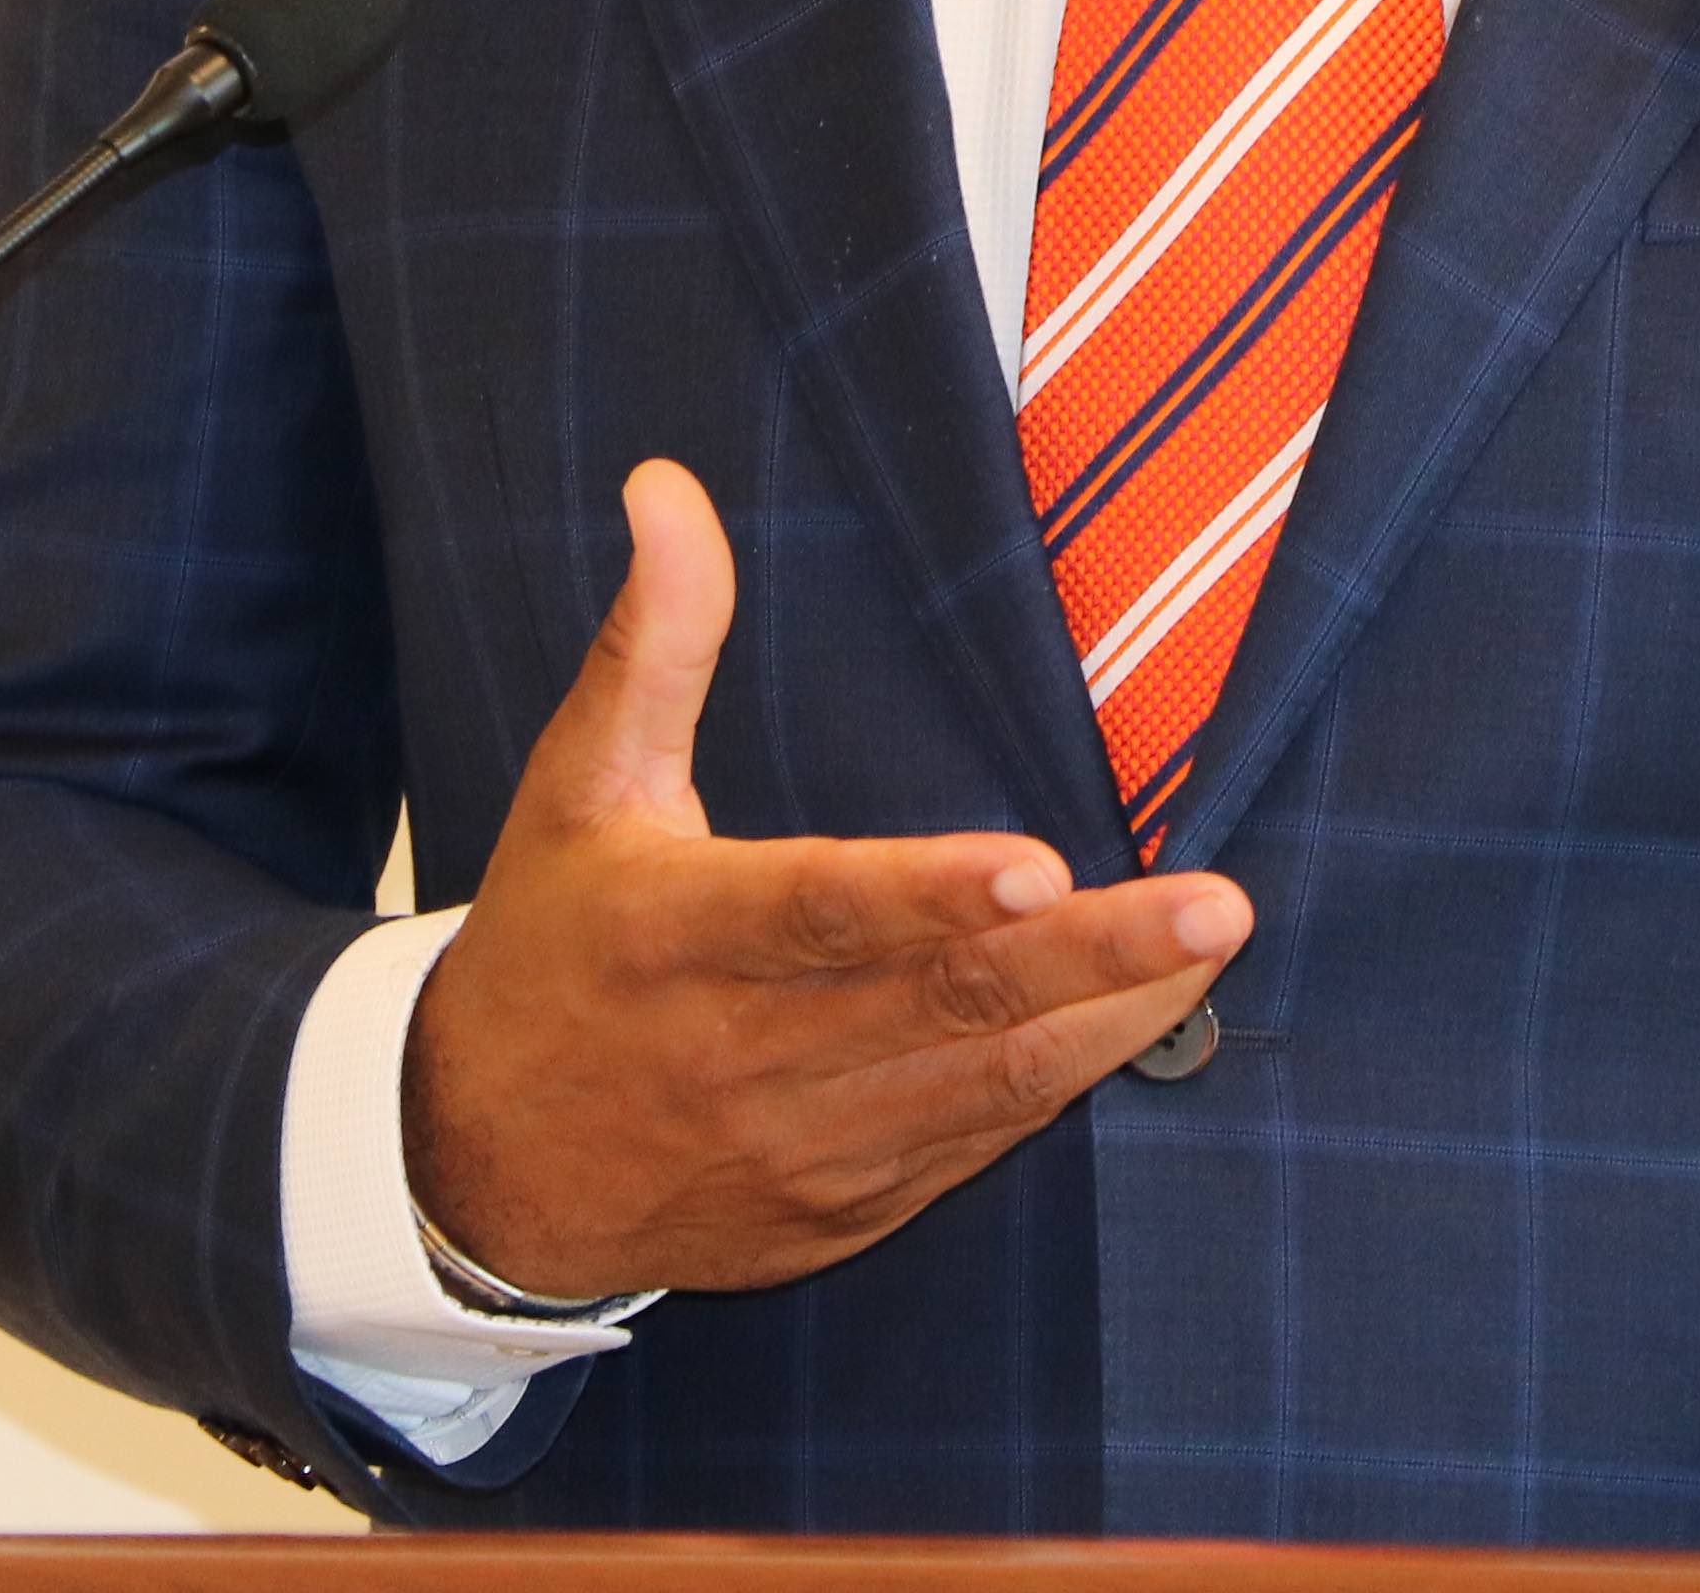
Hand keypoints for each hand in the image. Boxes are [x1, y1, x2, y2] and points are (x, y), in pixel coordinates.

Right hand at [398, 458, 1246, 1302]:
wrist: (483, 1172)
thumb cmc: (549, 948)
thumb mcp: (578, 786)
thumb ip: (655, 641)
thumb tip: (668, 488)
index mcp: (672, 935)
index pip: (818, 913)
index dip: (929, 895)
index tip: (1040, 863)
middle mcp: (741, 1054)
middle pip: (939, 1005)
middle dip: (1090, 954)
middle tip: (1215, 905)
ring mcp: (796, 1148)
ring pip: (977, 1088)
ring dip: (1106, 1024)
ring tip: (1208, 951)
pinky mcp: (835, 1212)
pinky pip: (966, 1146)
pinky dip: (1052, 1090)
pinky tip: (1134, 1024)